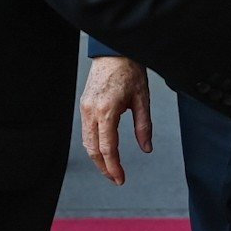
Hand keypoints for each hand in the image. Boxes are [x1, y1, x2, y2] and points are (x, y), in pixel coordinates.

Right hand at [80, 56, 150, 184]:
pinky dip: (93, 145)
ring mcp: (85, 108)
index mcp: (107, 111)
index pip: (107, 148)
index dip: (114, 167)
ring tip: (110, 168)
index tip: (120, 179)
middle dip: (103, 168)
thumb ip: (144, 126)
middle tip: (116, 179)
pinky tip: (102, 150)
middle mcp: (92, 111)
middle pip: (93, 149)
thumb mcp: (142, 99)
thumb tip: (146, 148)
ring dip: (97, 158)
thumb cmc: (129, 70)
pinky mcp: (84, 105)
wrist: (114, 51)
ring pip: (86, 142)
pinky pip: (86, 131)